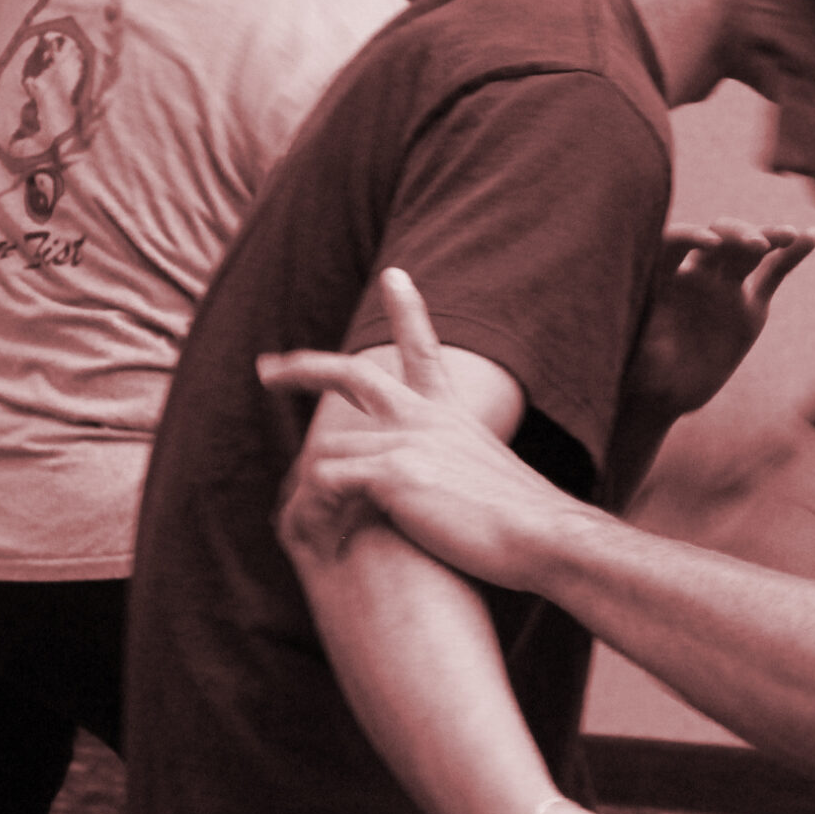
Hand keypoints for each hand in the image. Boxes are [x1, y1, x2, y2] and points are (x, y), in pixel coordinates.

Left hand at [259, 269, 582, 590]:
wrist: (545, 535)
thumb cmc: (524, 525)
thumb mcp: (491, 477)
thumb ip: (456, 467)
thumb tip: (444, 482)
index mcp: (452, 414)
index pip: (425, 349)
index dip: (408, 310)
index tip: (394, 275)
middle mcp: (428, 417)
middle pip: (354, 375)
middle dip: (305, 368)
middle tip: (269, 369)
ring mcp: (409, 439)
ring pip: (327, 451)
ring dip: (308, 490)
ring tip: (303, 530)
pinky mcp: (394, 472)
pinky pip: (325, 481)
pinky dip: (313, 509)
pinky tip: (316, 538)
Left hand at [627, 222, 814, 420]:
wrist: (665, 394)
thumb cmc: (641, 370)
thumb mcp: (637, 350)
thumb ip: (645, 330)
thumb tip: (635, 310)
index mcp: (664, 277)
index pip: (676, 242)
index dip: (692, 235)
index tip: (709, 243)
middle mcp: (696, 274)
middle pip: (719, 238)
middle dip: (738, 235)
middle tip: (756, 246)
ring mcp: (725, 288)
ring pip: (749, 252)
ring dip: (769, 237)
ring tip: (789, 234)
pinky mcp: (749, 306)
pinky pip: (773, 275)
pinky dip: (791, 256)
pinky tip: (810, 238)